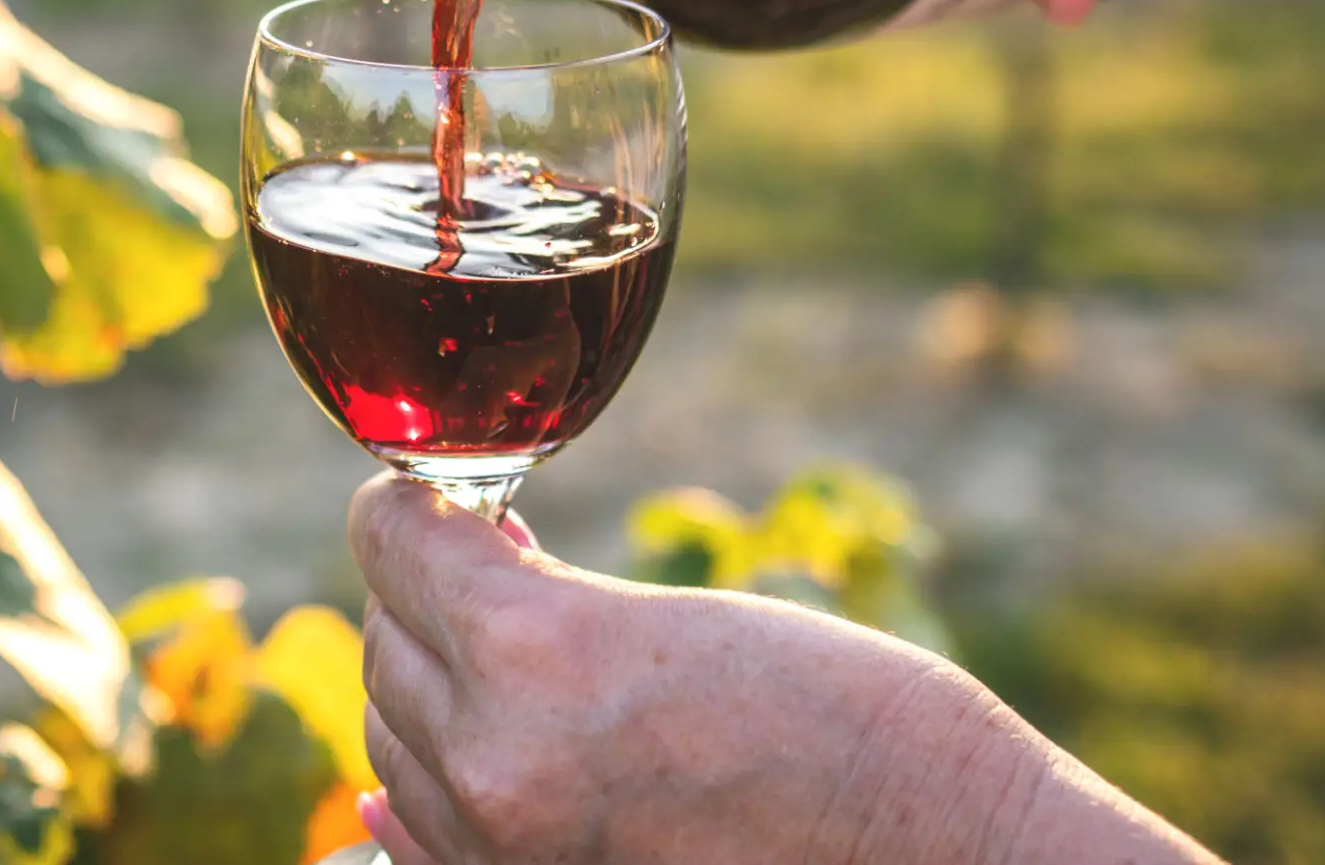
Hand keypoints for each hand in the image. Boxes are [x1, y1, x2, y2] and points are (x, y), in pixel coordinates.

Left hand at [348, 474, 1038, 864]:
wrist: (939, 859)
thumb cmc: (846, 714)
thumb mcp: (676, 618)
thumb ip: (542, 598)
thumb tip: (457, 567)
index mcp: (535, 654)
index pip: (388, 540)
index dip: (409, 503)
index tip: (434, 495)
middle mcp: (496, 761)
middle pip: (384, 636)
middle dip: (424, 592)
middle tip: (488, 569)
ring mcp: (503, 850)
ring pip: (391, 731)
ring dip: (428, 681)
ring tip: (504, 658)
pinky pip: (413, 833)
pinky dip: (419, 783)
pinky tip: (454, 751)